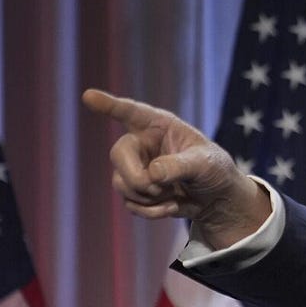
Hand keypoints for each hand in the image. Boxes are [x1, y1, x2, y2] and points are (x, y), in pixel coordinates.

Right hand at [82, 88, 270, 248]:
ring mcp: (136, 167)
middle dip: (136, 177)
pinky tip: (171, 206)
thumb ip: (180, 165)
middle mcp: (142, 143)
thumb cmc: (214, 170)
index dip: (109, 105)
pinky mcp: (136, 191)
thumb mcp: (206, 163)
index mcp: (160, 125)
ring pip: (121, 183)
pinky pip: (130, 203)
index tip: (89, 96)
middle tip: (156, 188)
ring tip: (173, 194)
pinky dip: (151, 210)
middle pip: (118, 154)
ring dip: (148, 196)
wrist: (216, 198)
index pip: (131, 112)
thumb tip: (152, 173)